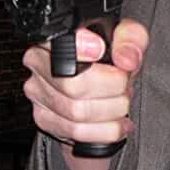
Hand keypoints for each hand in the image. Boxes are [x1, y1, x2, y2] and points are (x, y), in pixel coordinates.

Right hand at [22, 18, 148, 169]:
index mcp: (53, 40)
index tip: (100, 50)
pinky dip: (106, 130)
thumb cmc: (111, 54)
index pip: (58, 46)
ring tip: (120, 101)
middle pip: (73, 86)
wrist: (106, 80)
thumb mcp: (126, 36)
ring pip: (77, 113)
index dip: (80, 49)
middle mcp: (39, 64)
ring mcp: (39, 93)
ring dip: (112, 111)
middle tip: (124, 85)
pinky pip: (77, 132)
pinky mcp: (45, 119)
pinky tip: (115, 121)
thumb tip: (126, 59)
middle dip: (112, 89)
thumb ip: (130, 39)